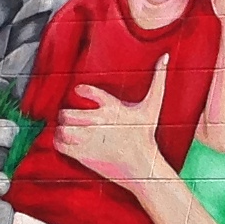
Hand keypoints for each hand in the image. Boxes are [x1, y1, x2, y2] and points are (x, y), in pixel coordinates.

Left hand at [52, 59, 169, 188]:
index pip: (88, 92)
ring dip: (62, 129)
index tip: (80, 91)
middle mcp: (99, 123)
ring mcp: (90, 140)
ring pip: (62, 129)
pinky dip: (59, 142)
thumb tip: (165, 56)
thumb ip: (158, 80)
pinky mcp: (84, 155)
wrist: (143, 167)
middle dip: (67, 115)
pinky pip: (60, 145)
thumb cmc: (145, 135)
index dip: (82, 91)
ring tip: (68, 129)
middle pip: (67, 113)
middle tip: (71, 117)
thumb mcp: (153, 107)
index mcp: (112, 108)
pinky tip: (68, 141)